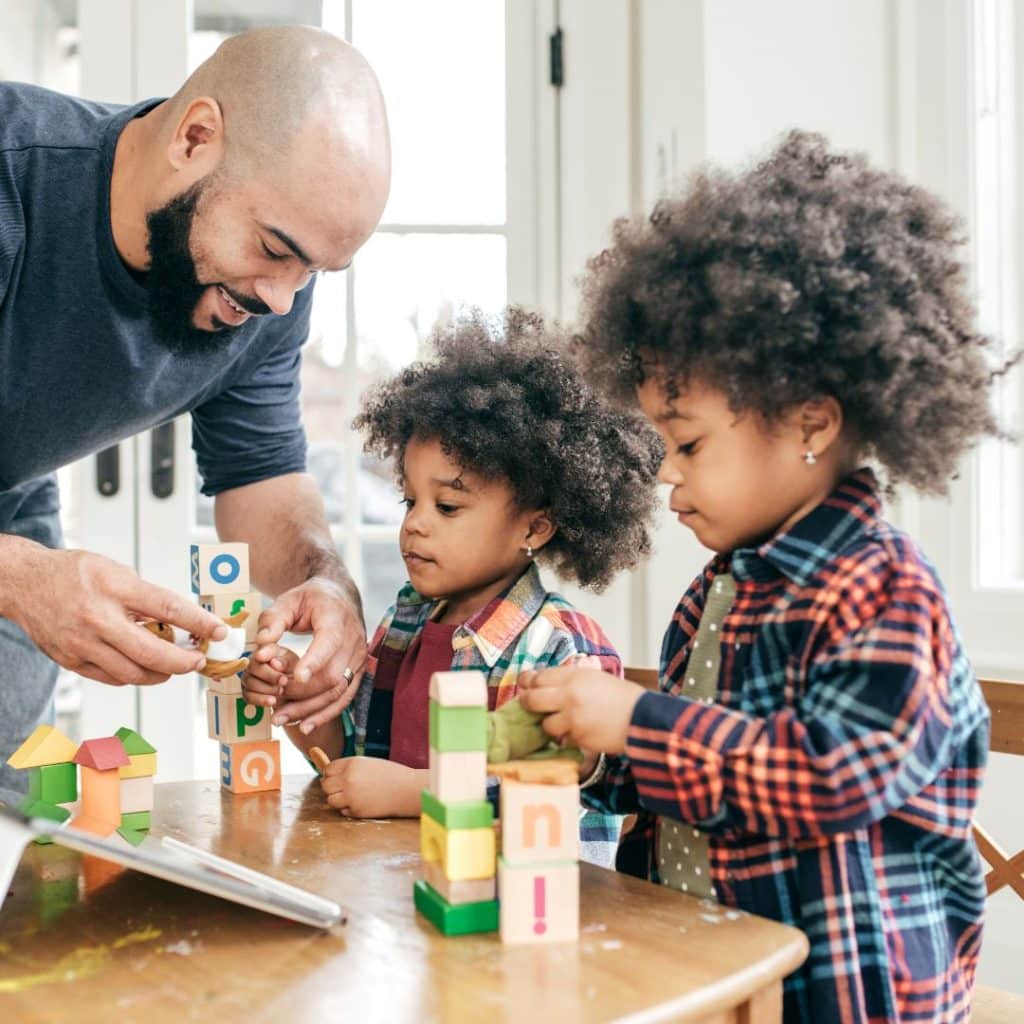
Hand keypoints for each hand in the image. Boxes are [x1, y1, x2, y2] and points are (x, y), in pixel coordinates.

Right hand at [1, 543, 226, 685]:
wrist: (25, 583)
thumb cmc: (75, 573)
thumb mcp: (116, 571)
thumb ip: (147, 596)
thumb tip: (182, 619)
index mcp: (115, 588)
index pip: (168, 609)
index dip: (200, 623)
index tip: (219, 631)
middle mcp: (97, 618)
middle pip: (152, 652)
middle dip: (184, 662)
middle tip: (200, 660)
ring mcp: (82, 644)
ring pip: (134, 673)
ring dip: (162, 673)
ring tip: (175, 665)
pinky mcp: (71, 661)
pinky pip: (113, 678)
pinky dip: (135, 675)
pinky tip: (144, 667)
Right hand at [240, 643, 298, 708]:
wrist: (294, 689)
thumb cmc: (293, 671)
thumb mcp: (294, 664)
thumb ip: (286, 662)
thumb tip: (275, 663)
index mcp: (267, 650)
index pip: (262, 649)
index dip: (263, 653)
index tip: (266, 658)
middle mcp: (254, 662)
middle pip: (253, 667)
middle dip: (269, 675)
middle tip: (284, 681)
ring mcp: (248, 677)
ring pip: (250, 682)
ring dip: (267, 688)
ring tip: (281, 691)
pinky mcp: (248, 692)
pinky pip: (249, 696)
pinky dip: (261, 700)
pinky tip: (272, 701)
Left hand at [254, 577, 367, 732]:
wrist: (340, 596)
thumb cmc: (311, 599)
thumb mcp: (289, 600)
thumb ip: (272, 621)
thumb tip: (261, 648)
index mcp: (336, 619)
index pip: (329, 642)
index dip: (314, 661)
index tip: (296, 678)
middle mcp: (353, 640)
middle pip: (332, 675)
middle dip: (302, 695)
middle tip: (274, 708)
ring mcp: (359, 658)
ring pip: (339, 691)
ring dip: (311, 710)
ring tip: (282, 720)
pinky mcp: (358, 670)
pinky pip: (345, 697)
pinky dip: (326, 714)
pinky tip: (306, 726)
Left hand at [320, 757, 420, 817]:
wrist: (407, 789)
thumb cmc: (390, 775)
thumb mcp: (368, 764)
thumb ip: (350, 769)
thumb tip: (330, 775)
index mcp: (352, 764)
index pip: (328, 770)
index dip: (331, 775)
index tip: (336, 778)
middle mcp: (349, 779)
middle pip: (326, 785)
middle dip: (332, 787)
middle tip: (344, 788)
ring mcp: (351, 796)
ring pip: (331, 800)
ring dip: (338, 799)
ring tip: (353, 796)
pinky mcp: (356, 810)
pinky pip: (343, 810)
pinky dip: (349, 808)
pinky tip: (363, 803)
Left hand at [518, 666, 644, 753]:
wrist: (642, 718)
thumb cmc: (623, 697)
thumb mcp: (596, 678)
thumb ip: (571, 680)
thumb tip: (547, 683)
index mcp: (574, 677)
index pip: (539, 677)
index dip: (528, 681)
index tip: (525, 684)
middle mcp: (569, 696)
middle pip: (532, 700)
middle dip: (528, 703)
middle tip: (528, 705)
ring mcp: (572, 720)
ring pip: (546, 725)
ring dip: (551, 725)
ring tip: (564, 722)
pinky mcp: (578, 739)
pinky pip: (564, 739)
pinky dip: (569, 737)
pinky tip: (582, 731)